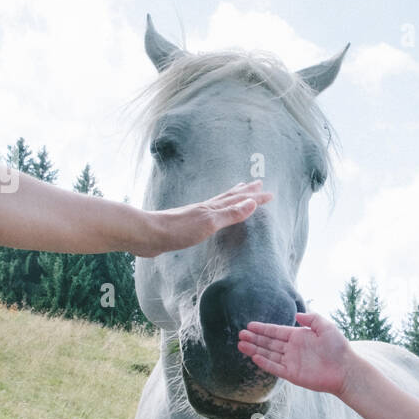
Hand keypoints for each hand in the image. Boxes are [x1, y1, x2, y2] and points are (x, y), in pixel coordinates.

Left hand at [136, 180, 273, 256]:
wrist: (148, 234)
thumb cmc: (178, 230)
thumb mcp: (209, 223)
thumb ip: (230, 214)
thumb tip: (252, 203)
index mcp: (212, 209)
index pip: (239, 201)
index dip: (255, 198)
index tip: (270, 193)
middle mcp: (206, 209)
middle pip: (230, 197)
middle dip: (245, 192)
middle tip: (258, 183)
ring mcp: (196, 216)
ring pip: (220, 203)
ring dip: (232, 198)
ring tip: (238, 192)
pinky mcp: (187, 225)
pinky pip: (210, 215)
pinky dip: (218, 210)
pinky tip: (213, 214)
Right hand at [237, 312, 352, 395]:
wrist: (346, 369)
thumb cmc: (338, 347)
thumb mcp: (326, 327)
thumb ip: (312, 319)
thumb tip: (297, 314)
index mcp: (299, 336)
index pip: (276, 331)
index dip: (263, 329)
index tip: (249, 325)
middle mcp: (292, 349)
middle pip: (269, 342)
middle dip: (254, 338)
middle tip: (240, 334)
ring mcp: (291, 362)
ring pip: (269, 354)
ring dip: (255, 350)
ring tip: (240, 345)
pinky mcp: (292, 374)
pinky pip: (275, 368)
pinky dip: (265, 363)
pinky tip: (254, 357)